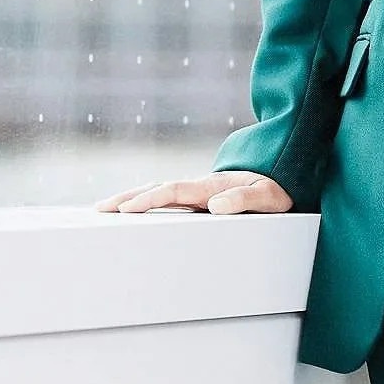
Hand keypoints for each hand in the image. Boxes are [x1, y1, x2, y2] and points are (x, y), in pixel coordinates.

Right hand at [95, 169, 293, 215]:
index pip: (173, 191)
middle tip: (100, 209)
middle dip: (126, 197)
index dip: (150, 200)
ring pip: (157, 191)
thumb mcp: (268, 197)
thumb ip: (244, 200)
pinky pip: (166, 197)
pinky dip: (144, 200)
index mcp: (211, 186)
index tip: (126, 208)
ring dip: (130, 197)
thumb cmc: (277, 189)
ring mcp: (197, 190)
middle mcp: (199, 186)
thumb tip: (215, 205)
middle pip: (156, 188)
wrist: (283, 173)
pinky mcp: (199, 196)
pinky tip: (132, 210)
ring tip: (105, 209)